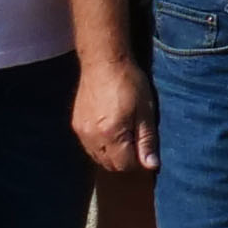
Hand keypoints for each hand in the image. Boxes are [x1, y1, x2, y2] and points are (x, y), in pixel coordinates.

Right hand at [71, 56, 157, 175]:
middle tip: (138, 143)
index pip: (124, 165)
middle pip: (109, 164)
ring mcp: (81, 131)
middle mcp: (92, 137)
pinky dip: (101, 145)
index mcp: (111, 135)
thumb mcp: (146, 112)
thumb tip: (151, 165)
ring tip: (125, 136)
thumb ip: (147, 141)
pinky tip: (111, 132)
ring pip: (97, 156)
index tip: (147, 152)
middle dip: (125, 161)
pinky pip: (89, 145)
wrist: (103, 62)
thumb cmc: (129, 83)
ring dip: (112, 155)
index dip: (138, 162)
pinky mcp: (76, 124)